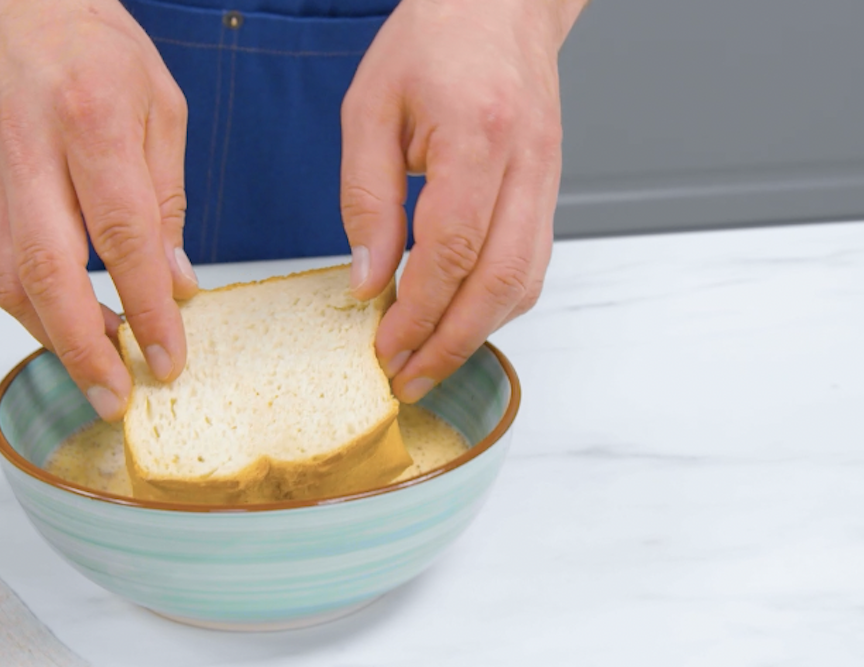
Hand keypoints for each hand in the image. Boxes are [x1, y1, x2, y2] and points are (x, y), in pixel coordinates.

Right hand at [0, 0, 197, 419]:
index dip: (145, 306)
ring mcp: (2, 177)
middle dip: (84, 347)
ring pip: (13, 280)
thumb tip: (175, 282)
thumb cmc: (93, 45)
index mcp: (94, 120)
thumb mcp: (159, 105)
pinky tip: (71, 333)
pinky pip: (2, 270)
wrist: (5, 7)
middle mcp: (38, 153)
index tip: (167, 358)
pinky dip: (36, 314)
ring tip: (99, 377)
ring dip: (54, 341)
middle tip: (118, 397)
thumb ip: (166, 195)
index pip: (123, 234)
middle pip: (49, 270)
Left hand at [341, 0, 583, 401]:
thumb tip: (367, 282)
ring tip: (428, 362)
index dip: (418, 311)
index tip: (384, 348)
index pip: (453, 249)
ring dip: (478, 334)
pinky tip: (459, 319)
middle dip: (450, 344)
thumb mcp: (370, 109)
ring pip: (526, 282)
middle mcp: (526, 164)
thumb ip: (368, 199)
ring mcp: (547, 178)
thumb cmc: (432, 41)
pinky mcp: (549, 187)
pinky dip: (496, 304)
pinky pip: (532, 263)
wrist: (499, 2)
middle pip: (500, 282)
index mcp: (478, 135)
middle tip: (407, 379)